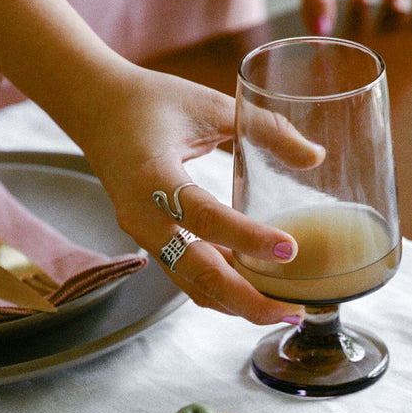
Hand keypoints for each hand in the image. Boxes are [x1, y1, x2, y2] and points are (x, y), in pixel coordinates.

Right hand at [68, 62, 322, 323]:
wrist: (96, 109)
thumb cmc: (152, 102)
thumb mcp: (210, 105)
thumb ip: (264, 128)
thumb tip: (315, 157)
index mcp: (153, 177)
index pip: (205, 217)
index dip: (247, 238)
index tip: (289, 249)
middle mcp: (143, 216)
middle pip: (197, 272)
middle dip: (246, 299)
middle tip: (293, 310)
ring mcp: (143, 235)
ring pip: (191, 284)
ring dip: (236, 303)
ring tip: (283, 310)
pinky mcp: (151, 242)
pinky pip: (186, 276)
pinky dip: (220, 290)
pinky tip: (256, 293)